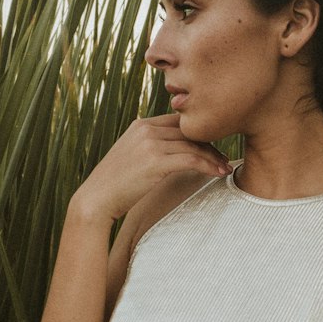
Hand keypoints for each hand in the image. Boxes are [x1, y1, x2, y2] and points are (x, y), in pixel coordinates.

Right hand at [70, 113, 230, 222]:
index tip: (213, 146)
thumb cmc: (115, 185)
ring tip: (226, 168)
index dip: (199, 133)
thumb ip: (150, 147)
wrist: (96, 199)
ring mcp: (150, 144)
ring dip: (214, 157)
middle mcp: (146, 129)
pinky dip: (209, 166)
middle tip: (225, 157)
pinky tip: (218, 174)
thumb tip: (172, 152)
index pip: (179, 121)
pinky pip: (191, 159)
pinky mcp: (155, 162)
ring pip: (193, 145)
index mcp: (140, 125)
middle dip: (211, 144)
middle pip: (189, 131)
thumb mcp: (131, 156)